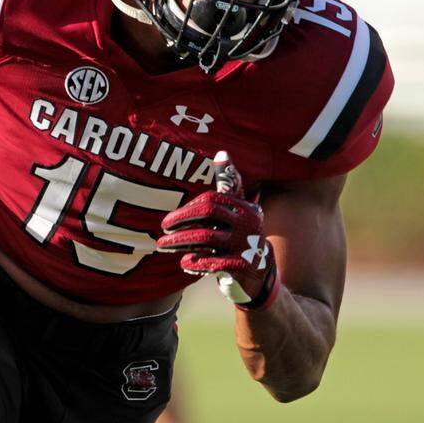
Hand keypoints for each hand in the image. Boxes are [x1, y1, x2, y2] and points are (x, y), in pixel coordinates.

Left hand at [156, 151, 279, 308]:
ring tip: (163, 246)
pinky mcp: (241, 266)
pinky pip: (211, 262)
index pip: (209, 199)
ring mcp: (245, 245)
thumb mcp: (237, 208)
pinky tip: (184, 262)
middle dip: (180, 220)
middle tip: (163, 229)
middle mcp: (246, 222)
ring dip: (179, 242)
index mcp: (243, 207)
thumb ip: (227, 182)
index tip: (171, 219)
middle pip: (206, 213)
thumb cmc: (239, 232)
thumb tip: (221, 152)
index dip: (187, 208)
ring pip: (205, 238)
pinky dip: (194, 262)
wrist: (260, 270)